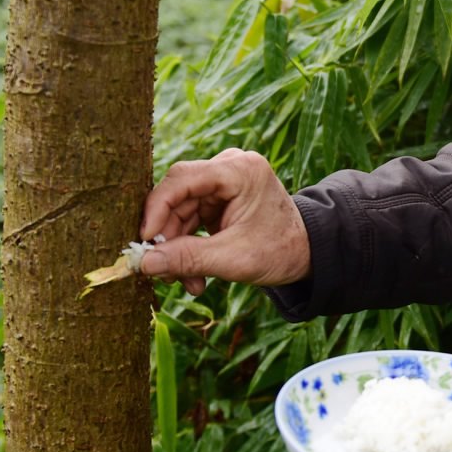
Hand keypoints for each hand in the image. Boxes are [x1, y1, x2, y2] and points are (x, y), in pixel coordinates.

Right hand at [137, 149, 311, 293]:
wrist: (307, 254)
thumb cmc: (280, 251)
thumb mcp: (233, 259)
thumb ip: (188, 259)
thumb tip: (144, 263)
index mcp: (239, 170)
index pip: (183, 178)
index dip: (157, 208)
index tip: (145, 240)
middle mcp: (228, 168)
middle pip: (178, 198)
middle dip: (168, 238)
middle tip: (163, 271)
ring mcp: (222, 183)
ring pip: (179, 213)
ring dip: (178, 249)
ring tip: (186, 282)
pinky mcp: (218, 199)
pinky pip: (189, 220)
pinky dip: (188, 248)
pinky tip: (194, 276)